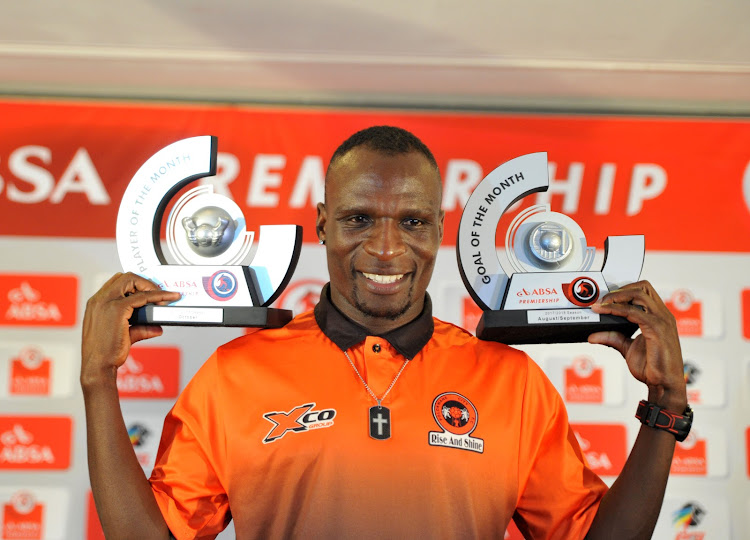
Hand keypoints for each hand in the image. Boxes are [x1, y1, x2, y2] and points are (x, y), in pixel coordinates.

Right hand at [81, 272, 180, 386]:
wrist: (98, 366)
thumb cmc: (106, 353)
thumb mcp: (123, 336)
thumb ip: (140, 328)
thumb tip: (157, 328)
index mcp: (96, 303)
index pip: (117, 283)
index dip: (136, 284)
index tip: (150, 291)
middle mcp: (99, 299)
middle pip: (125, 277)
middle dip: (145, 282)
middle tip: (159, 293)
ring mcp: (106, 303)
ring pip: (132, 281)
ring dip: (151, 286)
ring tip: (165, 297)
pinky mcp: (117, 310)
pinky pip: (142, 296)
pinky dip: (157, 296)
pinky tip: (167, 300)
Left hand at [589, 280, 685, 410]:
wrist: (663, 385)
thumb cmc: (652, 368)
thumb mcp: (627, 348)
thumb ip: (613, 337)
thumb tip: (592, 335)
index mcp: (658, 316)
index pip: (643, 291)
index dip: (623, 290)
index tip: (605, 298)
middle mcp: (662, 315)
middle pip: (643, 287)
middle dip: (619, 289)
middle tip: (601, 299)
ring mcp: (662, 321)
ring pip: (639, 295)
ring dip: (616, 297)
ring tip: (600, 304)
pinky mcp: (657, 329)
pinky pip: (635, 312)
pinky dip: (617, 309)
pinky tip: (605, 312)